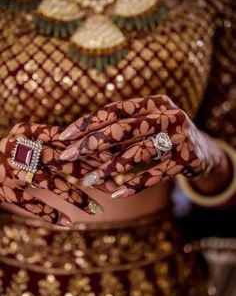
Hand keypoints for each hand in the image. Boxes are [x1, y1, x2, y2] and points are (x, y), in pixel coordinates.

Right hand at [0, 123, 103, 225]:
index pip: (67, 140)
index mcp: (28, 131)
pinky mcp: (4, 190)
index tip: (114, 162)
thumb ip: (56, 144)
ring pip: (50, 183)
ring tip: (97, 210)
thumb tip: (98, 148)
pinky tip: (70, 223)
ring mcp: (11, 169)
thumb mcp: (30, 142)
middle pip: (63, 161)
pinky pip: (32, 204)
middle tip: (113, 188)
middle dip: (91, 175)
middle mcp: (20, 148)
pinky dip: (51, 214)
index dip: (91, 151)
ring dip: (76, 197)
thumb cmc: (13, 154)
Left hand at [59, 95, 225, 197]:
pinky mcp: (187, 159)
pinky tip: (117, 193)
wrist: (203, 151)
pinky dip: (135, 185)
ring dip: (111, 167)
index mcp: (155, 102)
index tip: (64, 135)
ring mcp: (180, 136)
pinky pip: (156, 174)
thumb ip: (122, 132)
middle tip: (68, 155)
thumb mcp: (146, 127)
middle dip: (92, 142)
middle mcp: (168, 114)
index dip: (88, 122)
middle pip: (124, 127)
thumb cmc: (163, 137)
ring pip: (139, 152)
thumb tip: (81, 144)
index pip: (115, 109)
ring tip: (89, 179)